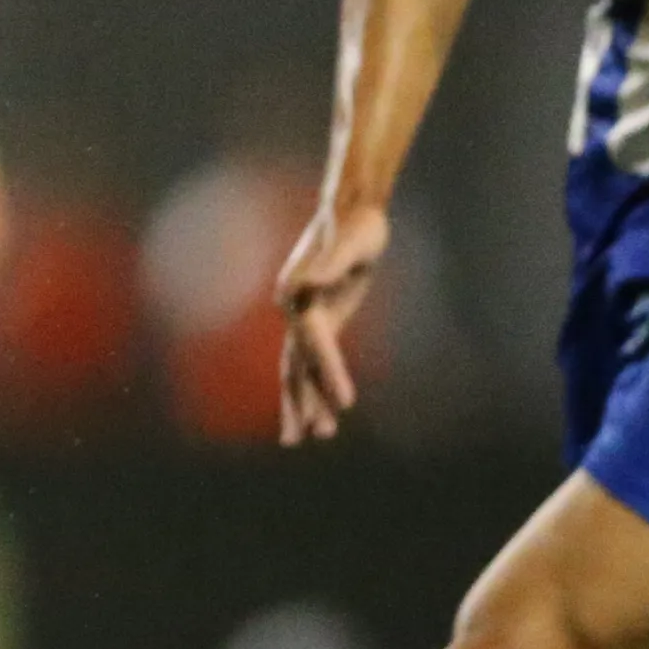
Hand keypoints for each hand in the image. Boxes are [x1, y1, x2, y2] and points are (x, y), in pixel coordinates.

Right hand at [276, 197, 389, 443]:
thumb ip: (328, 263)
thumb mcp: (350, 241)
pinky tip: (325, 406)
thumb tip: (302, 283)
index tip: (347, 402)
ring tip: (317, 436)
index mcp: (297, 294)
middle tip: (306, 438)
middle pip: (294, 363)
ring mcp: (303, 316)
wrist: (352, 210)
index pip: (314, 343)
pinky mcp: (320, 319)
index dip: (329, 372)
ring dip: (307, 401)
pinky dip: (318, 384)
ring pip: (300, 368)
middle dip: (302, 402)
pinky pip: (315, 360)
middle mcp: (292, 308)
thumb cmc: (356, 224)